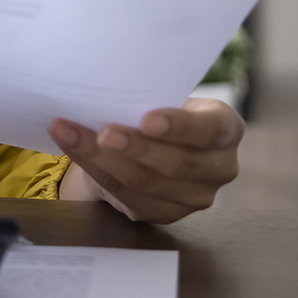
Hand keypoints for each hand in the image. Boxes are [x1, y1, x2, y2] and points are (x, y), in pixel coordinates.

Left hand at [49, 98, 243, 223]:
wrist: (155, 143)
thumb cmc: (161, 109)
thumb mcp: (168, 96)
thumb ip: (153, 95)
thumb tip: (110, 83)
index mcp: (227, 129)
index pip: (210, 130)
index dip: (180, 127)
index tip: (147, 119)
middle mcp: (220, 167)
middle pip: (176, 164)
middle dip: (135, 148)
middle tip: (103, 132)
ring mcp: (195, 197)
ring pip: (145, 182)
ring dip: (102, 158)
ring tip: (70, 134)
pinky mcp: (165, 214)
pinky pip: (125, 195)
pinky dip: (94, 169)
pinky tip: (72, 148)